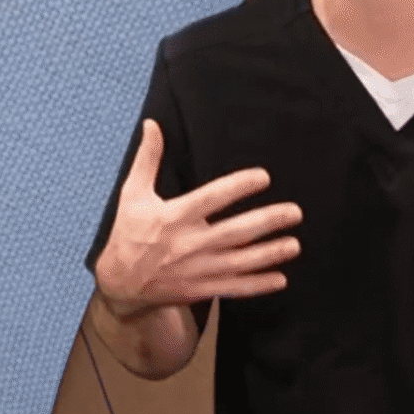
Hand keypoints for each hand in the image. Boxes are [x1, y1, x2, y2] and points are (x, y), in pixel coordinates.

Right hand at [92, 119, 301, 317]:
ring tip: (295, 245)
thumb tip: (152, 124)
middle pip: (234, 232)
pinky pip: (232, 288)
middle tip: (295, 212)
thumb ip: (147, 159)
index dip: (238, 187)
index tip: (264, 177)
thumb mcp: (132, 195)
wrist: (117, 285)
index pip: (210, 199)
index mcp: (172, 217)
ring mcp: (195, 270)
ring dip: (269, 254)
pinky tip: (281, 280)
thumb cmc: (128, 234)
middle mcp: (187, 244)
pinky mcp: (199, 289)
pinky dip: (257, 285)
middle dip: (267, 222)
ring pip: (239, 261)